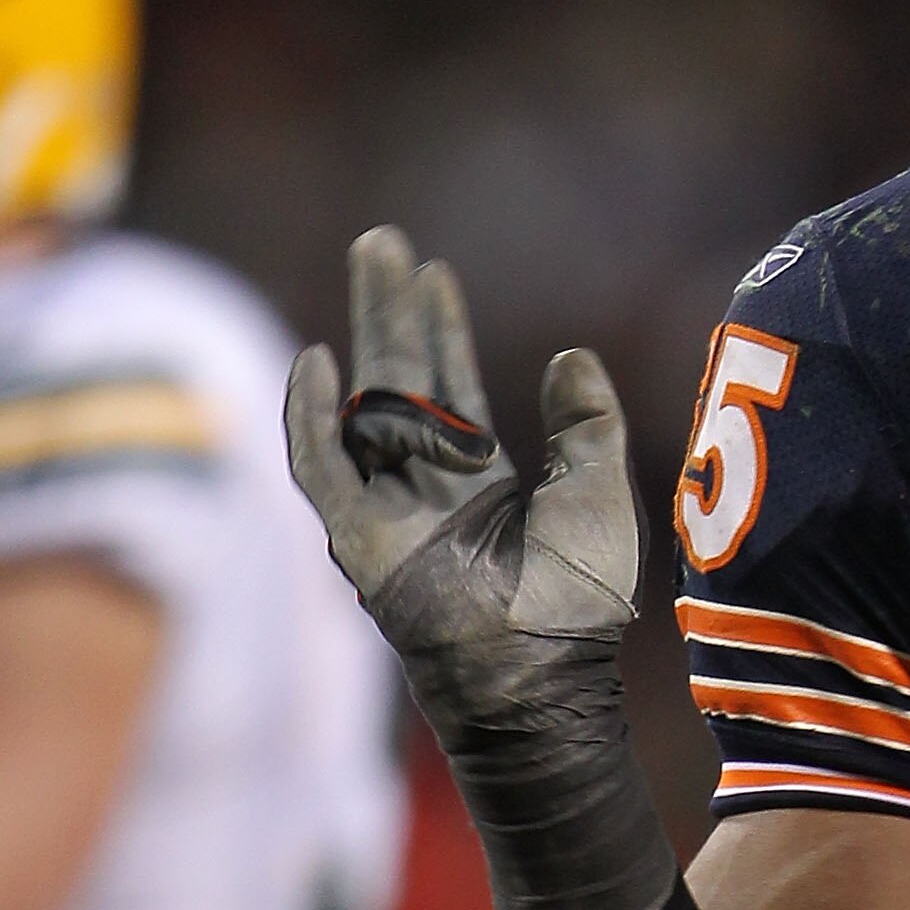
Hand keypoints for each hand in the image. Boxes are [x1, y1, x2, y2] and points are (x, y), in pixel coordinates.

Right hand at [282, 226, 640, 749]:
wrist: (543, 668)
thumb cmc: (580, 597)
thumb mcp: (598, 491)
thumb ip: (588, 424)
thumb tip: (572, 353)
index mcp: (480, 477)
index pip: (449, 384)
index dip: (440, 328)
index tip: (435, 272)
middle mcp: (426, 485)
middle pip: (397, 378)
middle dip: (389, 308)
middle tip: (381, 241)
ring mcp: (387, 507)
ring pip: (363, 403)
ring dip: (362, 333)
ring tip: (370, 265)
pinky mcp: (359, 537)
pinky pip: (321, 469)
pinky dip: (311, 419)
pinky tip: (317, 361)